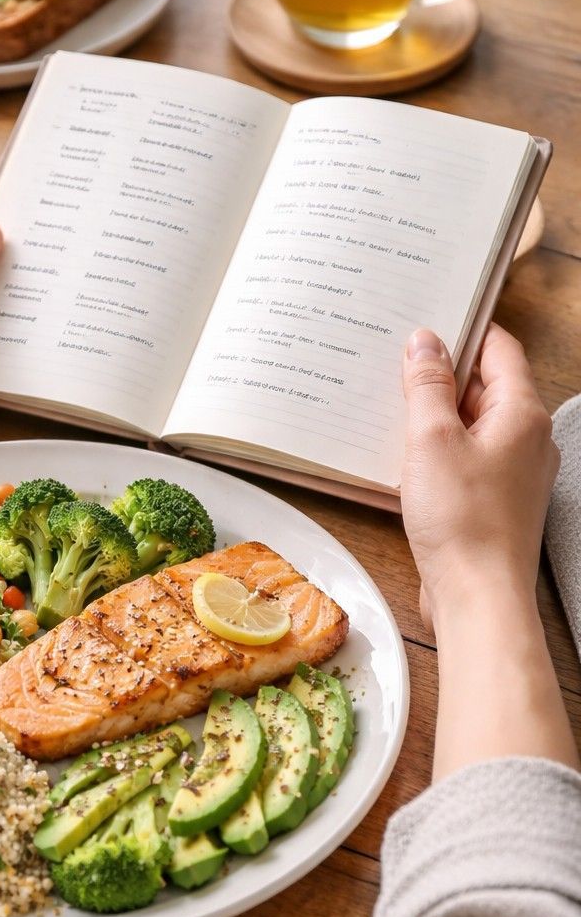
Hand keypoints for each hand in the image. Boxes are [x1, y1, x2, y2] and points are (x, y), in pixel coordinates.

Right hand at [401, 324, 558, 628]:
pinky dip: (437, 448)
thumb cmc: (462, 521)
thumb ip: (427, 384)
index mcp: (522, 414)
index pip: (499, 348)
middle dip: (440, 373)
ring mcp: (512, 471)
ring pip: (472, 423)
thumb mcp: (431, 438)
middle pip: (485, 385)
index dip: (463, 330)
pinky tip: (404, 455)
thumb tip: (424, 342)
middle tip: (393, 361)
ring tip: (391, 406)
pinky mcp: (493, 500)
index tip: (425, 319)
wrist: (478, 597)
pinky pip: (465, 457)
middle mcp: (526, 439)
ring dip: (434, 414)